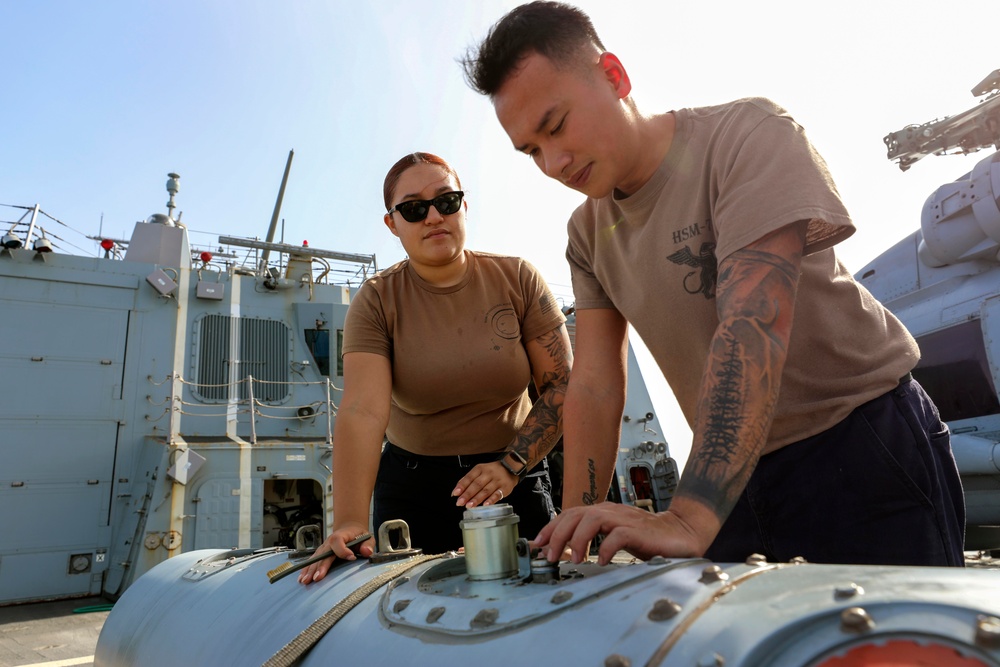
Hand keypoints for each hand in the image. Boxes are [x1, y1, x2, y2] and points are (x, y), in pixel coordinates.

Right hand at [297, 522, 374, 584]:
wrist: (350, 529)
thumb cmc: (358, 535)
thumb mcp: (367, 538)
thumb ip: (368, 545)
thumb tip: (366, 551)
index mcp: (341, 536)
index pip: (338, 541)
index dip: (343, 550)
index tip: (351, 558)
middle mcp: (329, 542)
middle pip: (323, 553)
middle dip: (320, 566)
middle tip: (317, 578)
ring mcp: (323, 548)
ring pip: (315, 558)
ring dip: (310, 570)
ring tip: (305, 581)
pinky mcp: (320, 553)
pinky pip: (312, 560)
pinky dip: (306, 569)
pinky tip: (301, 578)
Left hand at [452, 461, 516, 508]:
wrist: (510, 468)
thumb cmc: (491, 472)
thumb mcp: (479, 471)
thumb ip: (468, 480)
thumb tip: (456, 492)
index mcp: (480, 469)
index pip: (469, 477)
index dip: (462, 486)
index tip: (455, 494)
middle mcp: (488, 474)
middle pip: (477, 484)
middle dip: (467, 494)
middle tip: (460, 502)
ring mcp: (497, 481)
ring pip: (486, 490)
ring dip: (477, 498)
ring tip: (469, 505)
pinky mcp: (505, 488)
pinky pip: (497, 494)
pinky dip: (491, 500)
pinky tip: (485, 505)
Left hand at [533, 502, 710, 565]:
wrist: (680, 533)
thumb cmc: (646, 537)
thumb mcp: (614, 536)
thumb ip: (594, 538)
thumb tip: (565, 550)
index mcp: (603, 511)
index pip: (569, 514)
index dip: (550, 528)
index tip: (536, 544)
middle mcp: (611, 511)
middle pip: (575, 514)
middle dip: (558, 535)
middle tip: (549, 556)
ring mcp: (625, 519)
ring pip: (592, 519)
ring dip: (578, 539)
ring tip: (574, 560)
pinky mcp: (639, 530)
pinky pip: (618, 535)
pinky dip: (606, 547)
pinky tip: (601, 561)